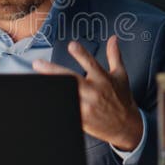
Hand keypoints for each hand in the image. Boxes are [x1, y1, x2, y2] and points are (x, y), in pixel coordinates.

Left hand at [32, 35, 142, 150]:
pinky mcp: (82, 118)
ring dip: (52, 87)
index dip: (81, 54)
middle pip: (71, 79)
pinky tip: (47, 98)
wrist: (127, 125)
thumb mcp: (121, 75)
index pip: (91, 63)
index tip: (72, 45)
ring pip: (66, 94)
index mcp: (102, 78)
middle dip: (53, 71)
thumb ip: (114, 55)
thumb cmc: (122, 98)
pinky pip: (67, 108)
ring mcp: (87, 106)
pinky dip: (58, 102)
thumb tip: (113, 39)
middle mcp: (94, 91)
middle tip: (38, 64)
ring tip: (37, 81)